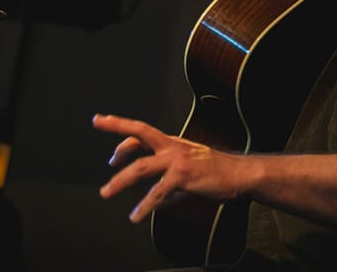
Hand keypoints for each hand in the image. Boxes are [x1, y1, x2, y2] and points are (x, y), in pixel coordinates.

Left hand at [92, 113, 246, 222]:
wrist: (240, 174)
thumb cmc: (216, 173)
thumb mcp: (189, 172)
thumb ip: (169, 185)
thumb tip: (158, 201)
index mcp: (172, 143)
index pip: (142, 133)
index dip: (123, 134)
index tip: (108, 139)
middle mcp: (172, 147)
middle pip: (139, 133)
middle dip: (117, 126)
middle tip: (96, 121)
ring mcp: (176, 160)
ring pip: (140, 168)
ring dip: (120, 181)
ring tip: (106, 192)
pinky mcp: (182, 177)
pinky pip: (157, 193)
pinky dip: (144, 206)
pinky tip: (135, 215)